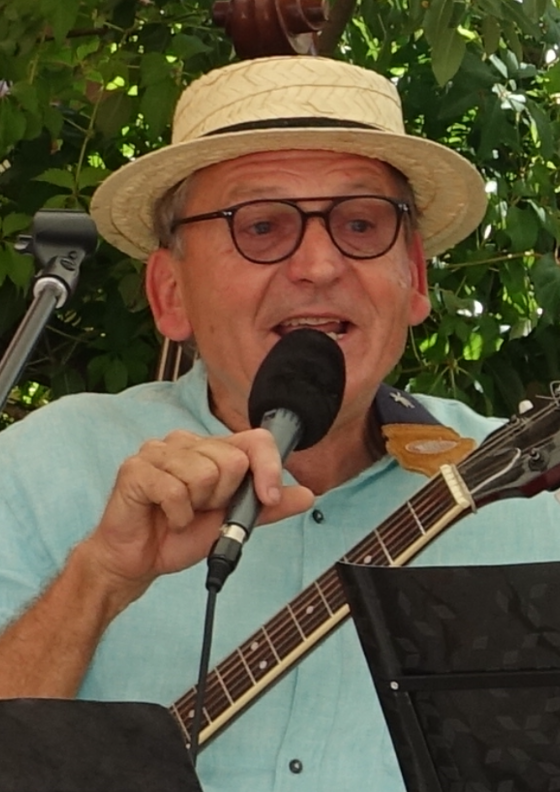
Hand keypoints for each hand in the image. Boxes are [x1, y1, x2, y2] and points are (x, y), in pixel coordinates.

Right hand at [83, 429, 313, 605]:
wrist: (137, 561)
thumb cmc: (179, 536)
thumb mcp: (232, 524)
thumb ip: (266, 507)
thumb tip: (306, 495)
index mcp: (211, 449)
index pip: (255, 439)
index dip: (268, 467)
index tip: (269, 496)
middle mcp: (185, 442)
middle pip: (232, 461)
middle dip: (222, 497)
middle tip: (200, 509)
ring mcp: (158, 451)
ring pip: (203, 474)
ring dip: (195, 508)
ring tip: (180, 513)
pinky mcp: (136, 468)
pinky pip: (174, 491)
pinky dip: (176, 516)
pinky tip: (165, 518)